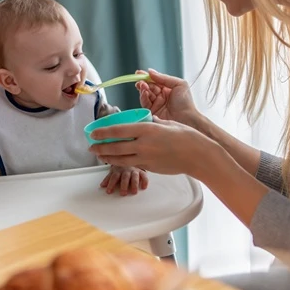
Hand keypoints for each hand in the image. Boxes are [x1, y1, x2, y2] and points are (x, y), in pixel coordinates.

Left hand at [89, 116, 213, 176]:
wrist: (197, 155)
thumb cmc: (186, 136)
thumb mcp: (167, 123)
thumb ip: (153, 123)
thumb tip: (146, 121)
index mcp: (147, 129)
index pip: (118, 130)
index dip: (103, 132)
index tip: (93, 132)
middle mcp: (144, 144)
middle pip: (115, 147)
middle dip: (100, 147)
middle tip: (91, 146)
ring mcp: (146, 158)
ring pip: (121, 159)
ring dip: (108, 157)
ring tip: (100, 155)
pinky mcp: (150, 167)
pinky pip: (133, 164)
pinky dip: (123, 162)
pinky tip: (118, 160)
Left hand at [100, 166, 148, 195]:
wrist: (131, 157)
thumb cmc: (122, 168)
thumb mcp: (114, 171)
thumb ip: (108, 179)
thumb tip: (102, 185)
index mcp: (118, 170)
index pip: (114, 177)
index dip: (111, 184)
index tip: (109, 191)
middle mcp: (126, 170)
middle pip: (125, 177)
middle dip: (124, 185)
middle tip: (123, 193)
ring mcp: (134, 171)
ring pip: (134, 177)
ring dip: (134, 184)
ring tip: (133, 192)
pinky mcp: (142, 172)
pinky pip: (144, 176)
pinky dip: (144, 181)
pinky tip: (143, 187)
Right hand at [136, 69, 199, 127]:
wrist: (187, 119)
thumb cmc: (186, 103)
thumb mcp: (179, 84)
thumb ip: (164, 78)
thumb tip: (150, 72)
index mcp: (167, 89)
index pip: (155, 81)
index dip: (147, 77)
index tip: (139, 73)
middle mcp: (161, 96)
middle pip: (148, 87)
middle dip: (143, 83)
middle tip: (141, 81)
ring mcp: (156, 104)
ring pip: (145, 94)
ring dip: (143, 89)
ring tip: (143, 85)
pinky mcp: (151, 112)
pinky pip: (144, 103)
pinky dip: (143, 97)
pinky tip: (145, 93)